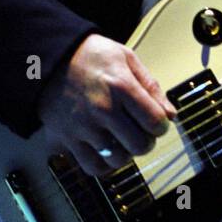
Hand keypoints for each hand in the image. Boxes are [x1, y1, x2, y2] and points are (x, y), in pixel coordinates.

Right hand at [36, 33, 176, 174]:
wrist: (51, 58)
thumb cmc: (90, 55)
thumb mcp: (126, 58)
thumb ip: (151, 86)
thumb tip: (170, 114)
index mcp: (120, 86)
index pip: (155, 121)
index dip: (161, 125)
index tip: (156, 121)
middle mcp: (103, 109)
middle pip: (140, 145)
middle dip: (146, 140)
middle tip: (140, 131)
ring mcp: (84, 126)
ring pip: (118, 159)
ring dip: (126, 153)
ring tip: (122, 139)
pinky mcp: (68, 138)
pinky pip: (93, 166)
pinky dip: (104, 164)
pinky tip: (106, 149)